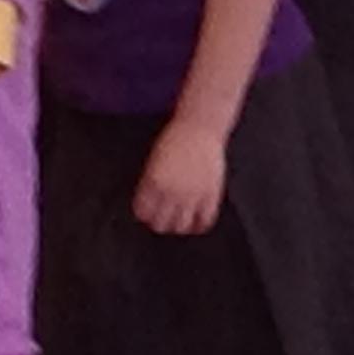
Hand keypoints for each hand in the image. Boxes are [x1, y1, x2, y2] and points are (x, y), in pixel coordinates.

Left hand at [135, 118, 227, 235]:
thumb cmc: (175, 139)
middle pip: (160, 224)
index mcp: (153, 182)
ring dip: (179, 226)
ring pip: (182, 226)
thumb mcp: (154, 161)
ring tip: (180, 220)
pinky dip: (200, 224)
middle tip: (164, 219)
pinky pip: (205, 220)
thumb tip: (150, 206)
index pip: (143, 213)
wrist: (200, 127)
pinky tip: (197, 220)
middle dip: (160, 223)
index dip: (145, 214)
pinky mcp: (211, 194)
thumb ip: (150, 184)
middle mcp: (171, 191)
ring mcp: (192, 194)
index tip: (149, 214)